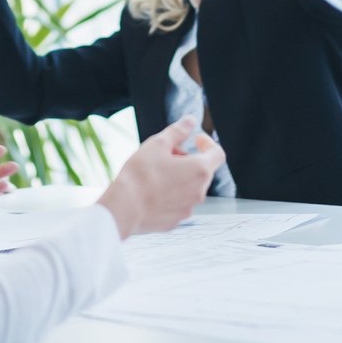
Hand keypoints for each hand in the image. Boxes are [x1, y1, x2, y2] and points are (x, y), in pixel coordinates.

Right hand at [96, 117, 223, 238]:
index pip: (217, 154)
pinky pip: (177, 204)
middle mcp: (199, 192)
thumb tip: (190, 121)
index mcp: (199, 170)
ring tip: (154, 174)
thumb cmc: (140, 175)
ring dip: (178, 178)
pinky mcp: (175, 221)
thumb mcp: (157, 144)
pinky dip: (169, 195)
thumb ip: (178, 131)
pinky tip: (150, 192)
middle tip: (164, 155)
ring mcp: (187, 209)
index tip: (196, 140)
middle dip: (187, 160)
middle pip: (201, 171)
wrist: (124, 209)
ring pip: (189, 188)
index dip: (208, 144)